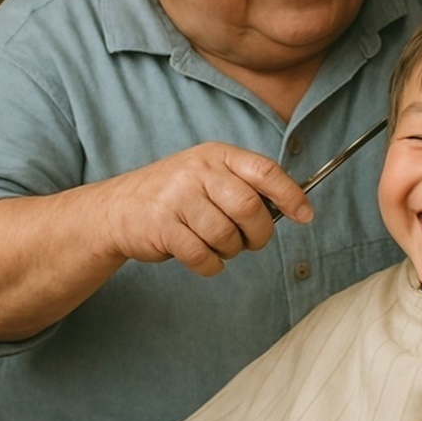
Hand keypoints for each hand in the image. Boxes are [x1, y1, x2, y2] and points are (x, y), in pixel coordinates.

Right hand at [103, 143, 312, 276]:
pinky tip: (202, 257)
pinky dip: (210, 265)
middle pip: (249, 207)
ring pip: (226, 236)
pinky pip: (202, 256)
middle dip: (259, 233)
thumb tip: (292, 207)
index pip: (264, 170)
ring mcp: (177, 198)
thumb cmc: (175, 195)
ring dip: (230, 250)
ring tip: (219, 246)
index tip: (305, 215)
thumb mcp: (207, 175)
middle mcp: (197, 172)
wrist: (116, 209)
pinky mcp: (162, 227)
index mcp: (216, 155)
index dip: (291, 194)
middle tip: (253, 242)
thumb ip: (244, 185)